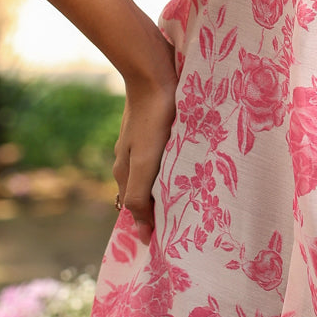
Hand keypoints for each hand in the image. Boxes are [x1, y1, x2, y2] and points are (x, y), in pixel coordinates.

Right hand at [113, 44, 177, 244]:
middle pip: (143, 192)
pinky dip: (174, 167)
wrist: (153, 72)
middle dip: (159, 209)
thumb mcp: (144, 161)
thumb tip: (141, 231)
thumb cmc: (152, 119)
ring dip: (168, 188)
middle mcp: (130, 158)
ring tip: (192, 202)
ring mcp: (142, 140)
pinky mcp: (158, 125)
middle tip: (183, 227)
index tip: (166, 244)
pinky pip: (165, 154)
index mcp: (124, 170)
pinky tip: (191, 167)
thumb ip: (138, 195)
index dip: (148, 225)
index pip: (134, 208)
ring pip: (154, 173)